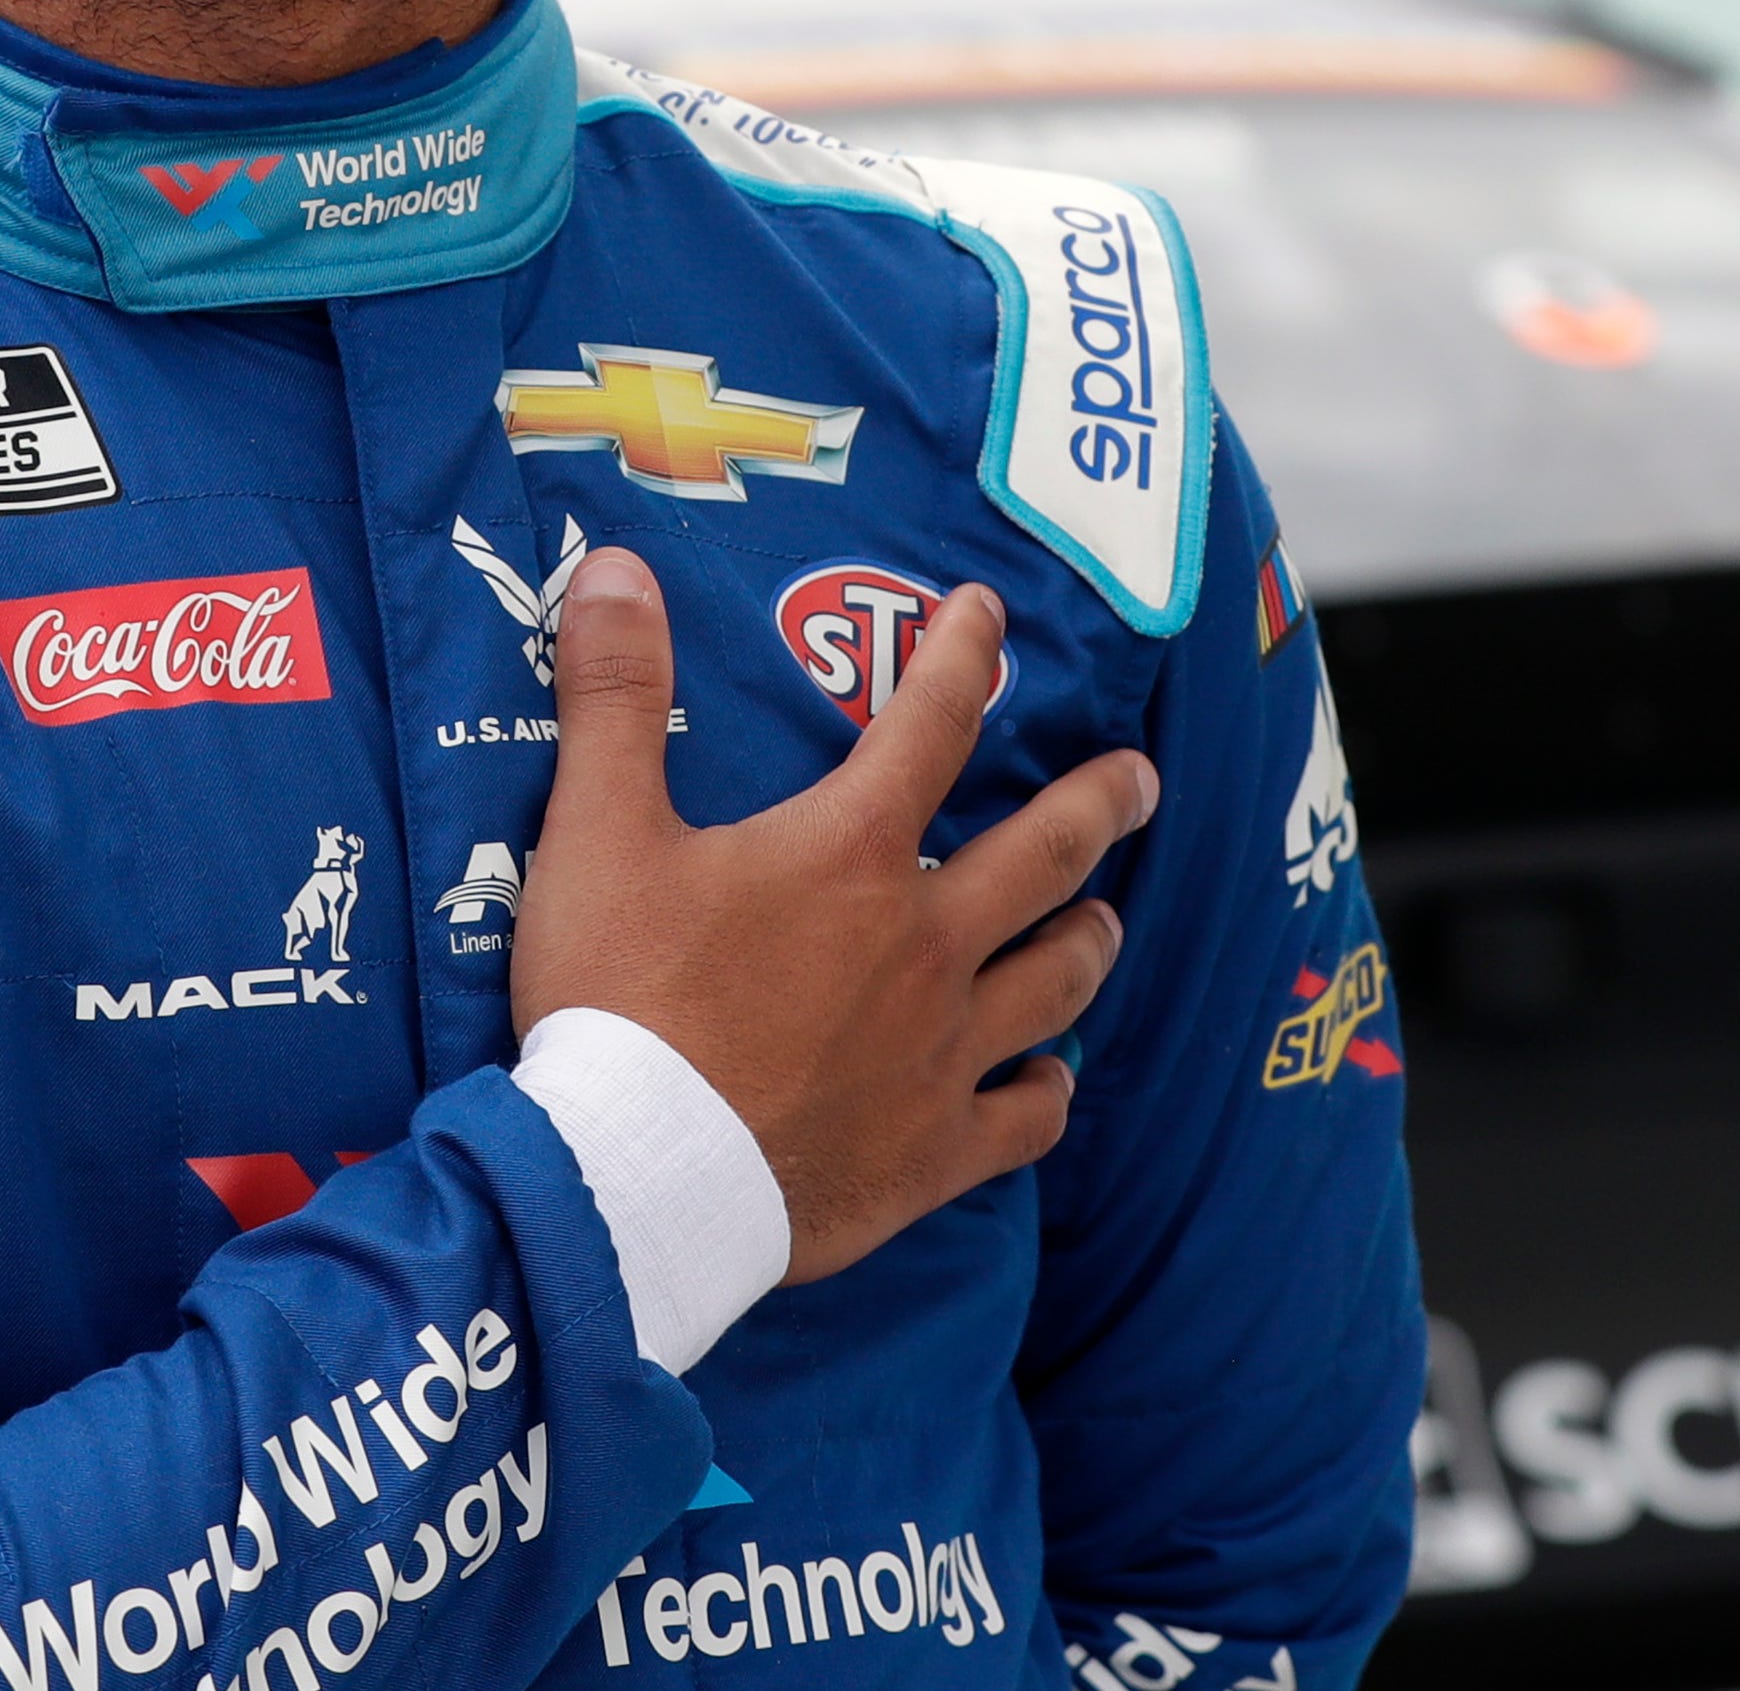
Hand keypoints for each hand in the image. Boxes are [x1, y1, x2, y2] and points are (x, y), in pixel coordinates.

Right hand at [511, 549, 1153, 1283]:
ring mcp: (940, 1052)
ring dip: (1086, 940)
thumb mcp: (598, 827)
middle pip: (1042, 858)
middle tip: (1142, 779)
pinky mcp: (933, 1150)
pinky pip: (1021, 1119)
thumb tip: (616, 565)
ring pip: (1051, 982)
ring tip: (1105, 920)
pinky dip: (1046, 1094)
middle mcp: (922, 942)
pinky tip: (1054, 1085)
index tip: (988, 614)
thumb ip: (614, 693)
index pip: (928, 726)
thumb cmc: (618, 992)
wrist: (640, 1174)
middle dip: (1098, 805)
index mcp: (850, 855)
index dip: (961, 658)